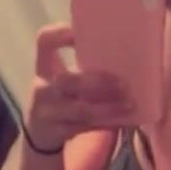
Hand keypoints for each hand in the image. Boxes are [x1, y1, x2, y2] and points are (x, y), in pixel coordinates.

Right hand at [24, 23, 134, 150]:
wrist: (39, 136)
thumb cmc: (58, 100)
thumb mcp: (59, 81)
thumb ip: (79, 70)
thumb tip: (120, 63)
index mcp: (42, 68)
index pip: (44, 42)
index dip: (59, 34)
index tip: (79, 33)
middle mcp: (43, 89)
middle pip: (68, 80)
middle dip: (97, 81)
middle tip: (124, 83)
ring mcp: (49, 113)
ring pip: (82, 109)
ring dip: (109, 107)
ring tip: (130, 104)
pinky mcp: (59, 133)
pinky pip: (88, 127)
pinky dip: (107, 123)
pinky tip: (124, 119)